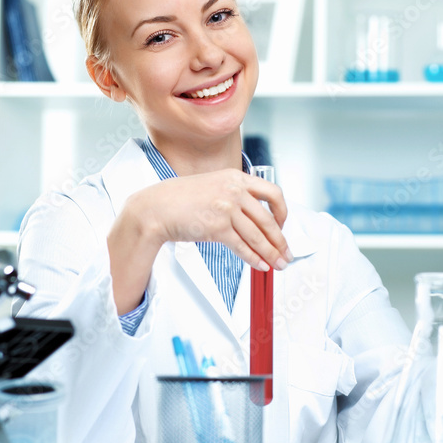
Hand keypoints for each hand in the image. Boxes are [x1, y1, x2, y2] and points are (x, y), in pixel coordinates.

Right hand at [107, 169, 290, 312]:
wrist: (156, 208)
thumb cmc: (181, 199)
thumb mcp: (213, 185)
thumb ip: (235, 195)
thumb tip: (256, 218)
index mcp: (236, 177)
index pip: (273, 193)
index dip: (282, 211)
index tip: (283, 224)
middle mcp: (234, 190)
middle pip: (268, 219)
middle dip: (280, 240)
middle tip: (286, 253)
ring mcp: (226, 208)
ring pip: (257, 236)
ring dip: (271, 253)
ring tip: (278, 264)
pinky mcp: (217, 226)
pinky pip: (242, 246)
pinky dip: (254, 258)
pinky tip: (260, 265)